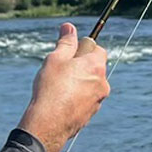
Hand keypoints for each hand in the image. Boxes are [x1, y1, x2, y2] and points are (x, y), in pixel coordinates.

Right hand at [18, 22, 109, 151]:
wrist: (48, 124)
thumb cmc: (51, 88)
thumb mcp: (56, 59)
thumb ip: (66, 42)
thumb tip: (69, 26)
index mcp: (96, 67)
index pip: (98, 49)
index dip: (83, 48)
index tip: (70, 53)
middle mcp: (102, 84)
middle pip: (94, 67)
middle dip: (80, 65)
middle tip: (60, 69)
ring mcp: (98, 101)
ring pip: (89, 84)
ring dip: (78, 82)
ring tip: (58, 87)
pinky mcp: (90, 114)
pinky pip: (85, 100)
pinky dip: (76, 97)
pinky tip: (60, 101)